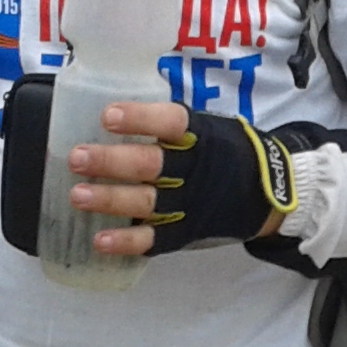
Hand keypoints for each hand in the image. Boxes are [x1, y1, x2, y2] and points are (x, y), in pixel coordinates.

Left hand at [69, 104, 295, 255]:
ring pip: (147, 202)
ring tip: (78, 196)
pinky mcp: (188, 231)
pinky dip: (128, 241)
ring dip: (110, 199)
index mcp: (200, 136)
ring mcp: (190, 203)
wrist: (269, 192)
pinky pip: (156, 239)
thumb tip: (110, 105)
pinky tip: (100, 240)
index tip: (107, 116)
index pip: (170, 122)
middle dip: (111, 162)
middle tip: (77, 158)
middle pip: (151, 165)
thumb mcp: (209, 127)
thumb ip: (170, 123)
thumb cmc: (227, 151)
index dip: (139, 119)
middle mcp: (195, 169)